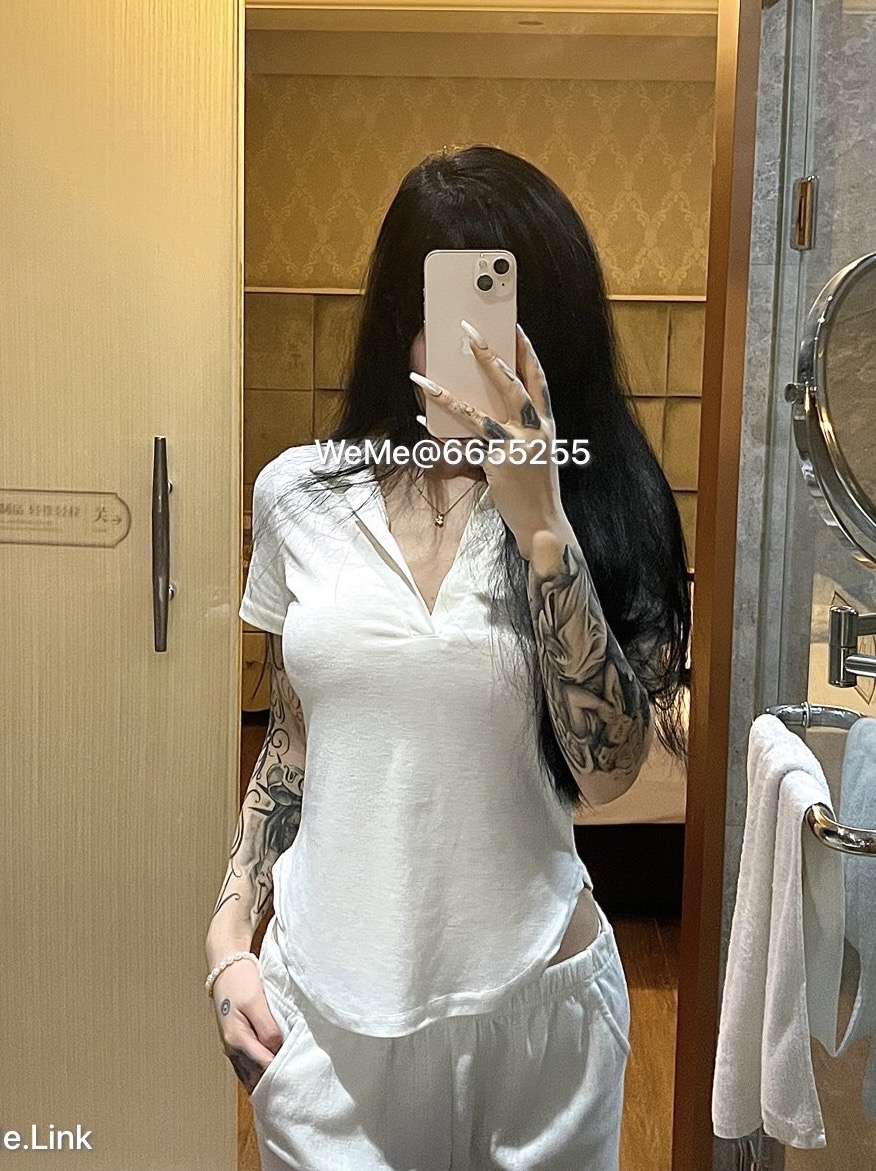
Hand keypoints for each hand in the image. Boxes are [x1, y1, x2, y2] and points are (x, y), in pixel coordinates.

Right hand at [211, 960, 282, 1095]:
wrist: (225, 965)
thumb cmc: (240, 980)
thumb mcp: (257, 1001)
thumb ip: (267, 1028)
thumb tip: (277, 1050)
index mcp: (237, 1039)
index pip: (263, 1065)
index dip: (281, 1071)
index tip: (298, 1075)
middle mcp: (232, 1048)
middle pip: (255, 1073)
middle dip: (274, 1080)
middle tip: (295, 1085)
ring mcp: (232, 1045)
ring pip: (250, 1071)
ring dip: (266, 1077)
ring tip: (286, 1083)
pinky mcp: (235, 1039)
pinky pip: (248, 1063)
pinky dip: (259, 1069)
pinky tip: (270, 1073)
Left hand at [410, 321, 572, 559]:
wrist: (543, 523)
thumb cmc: (536, 492)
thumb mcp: (534, 457)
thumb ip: (516, 434)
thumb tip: (483, 416)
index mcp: (546, 426)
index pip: (538, 381)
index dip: (527, 353)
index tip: (515, 330)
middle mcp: (535, 430)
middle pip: (512, 383)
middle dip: (490, 353)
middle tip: (472, 331)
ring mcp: (517, 444)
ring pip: (480, 408)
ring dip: (448, 392)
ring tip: (426, 376)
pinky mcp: (499, 460)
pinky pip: (465, 439)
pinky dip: (443, 427)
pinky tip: (423, 413)